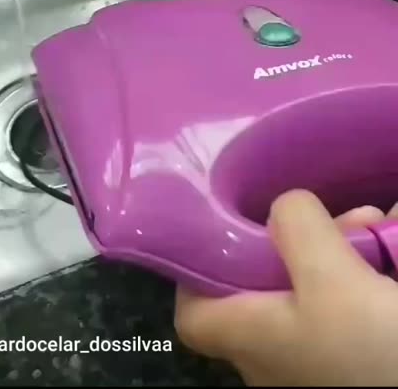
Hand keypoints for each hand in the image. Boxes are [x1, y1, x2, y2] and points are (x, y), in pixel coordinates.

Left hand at [174, 191, 397, 385]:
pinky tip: (388, 249)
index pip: (194, 314)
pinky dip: (362, 277)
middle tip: (343, 221)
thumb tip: (283, 207)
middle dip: (302, 241)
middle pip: (264, 287)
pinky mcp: (352, 363)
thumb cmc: (371, 349)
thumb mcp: (331, 275)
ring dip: (340, 253)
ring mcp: (316, 364)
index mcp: (251, 339)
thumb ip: (296, 228)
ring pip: (312, 292)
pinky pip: (346, 310)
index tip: (228, 229)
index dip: (200, 272)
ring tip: (375, 227)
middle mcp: (274, 357)